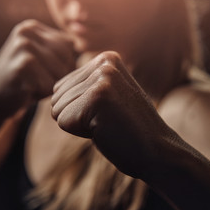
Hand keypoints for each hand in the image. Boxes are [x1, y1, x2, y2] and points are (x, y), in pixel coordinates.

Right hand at [0, 19, 75, 118]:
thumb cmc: (22, 82)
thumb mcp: (39, 59)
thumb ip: (59, 50)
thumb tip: (86, 48)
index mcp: (32, 27)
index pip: (69, 46)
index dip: (62, 65)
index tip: (41, 72)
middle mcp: (27, 32)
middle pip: (68, 58)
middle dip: (57, 76)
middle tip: (34, 81)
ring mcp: (23, 47)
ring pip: (61, 73)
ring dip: (49, 86)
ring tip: (29, 85)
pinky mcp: (22, 67)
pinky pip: (49, 86)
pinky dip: (40, 95)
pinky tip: (24, 92)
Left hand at [51, 51, 172, 177]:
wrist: (157, 151)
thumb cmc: (127, 128)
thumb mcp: (107, 95)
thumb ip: (83, 85)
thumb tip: (52, 89)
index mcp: (106, 58)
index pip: (61, 85)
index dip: (79, 107)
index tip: (107, 111)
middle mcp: (104, 62)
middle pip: (57, 95)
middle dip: (77, 115)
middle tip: (108, 119)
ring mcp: (102, 78)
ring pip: (57, 108)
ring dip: (79, 124)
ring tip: (108, 122)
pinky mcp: (97, 97)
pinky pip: (62, 120)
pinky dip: (80, 132)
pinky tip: (106, 129)